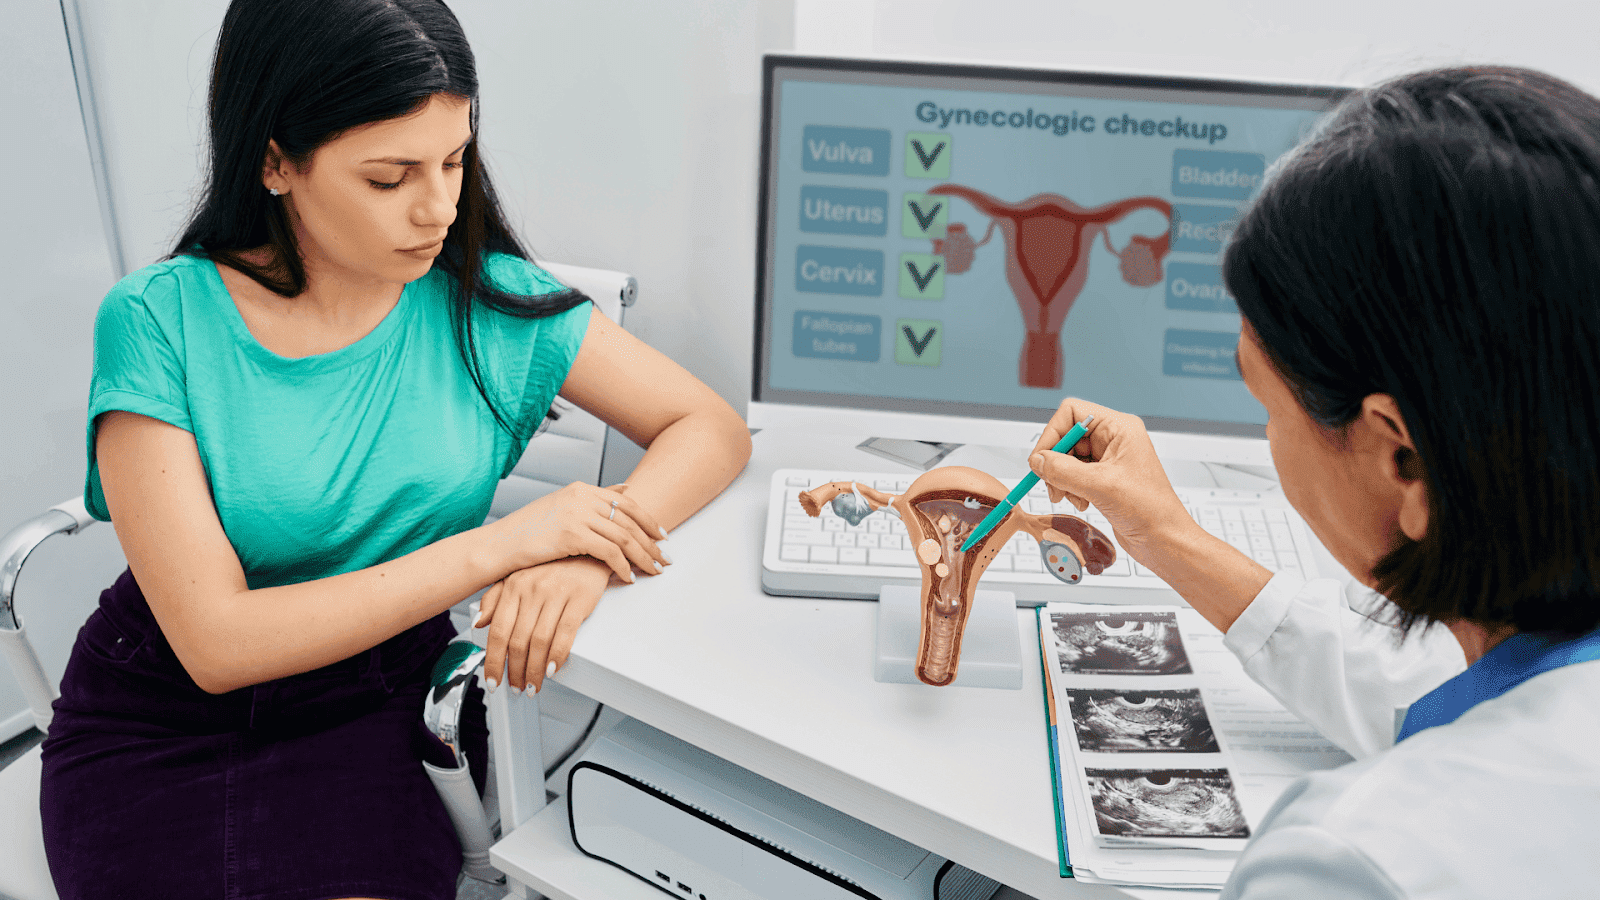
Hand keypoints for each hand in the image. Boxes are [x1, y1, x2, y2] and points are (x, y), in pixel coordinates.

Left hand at [473, 556, 611, 693]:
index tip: (493, 680)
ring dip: (535, 670)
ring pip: (539, 642)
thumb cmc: (554, 565)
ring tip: (533, 685)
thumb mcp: (519, 574)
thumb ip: (496, 597)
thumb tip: (479, 622)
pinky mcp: (580, 598)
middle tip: (516, 687)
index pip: (498, 631)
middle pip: (518, 640)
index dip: (494, 661)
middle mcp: (532, 588)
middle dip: (515, 671)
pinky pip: (565, 634)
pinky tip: (553, 669)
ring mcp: (557, 593)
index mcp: (514, 584)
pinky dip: (558, 656)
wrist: (590, 549)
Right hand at [491, 482, 667, 580]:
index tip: (662, 536)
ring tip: (653, 570)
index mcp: (582, 489)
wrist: (500, 544)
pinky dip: (622, 567)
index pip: (627, 502)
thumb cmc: (529, 532)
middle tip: (665, 558)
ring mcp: (577, 514)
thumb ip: (592, 500)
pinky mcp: (572, 534)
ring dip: (642, 556)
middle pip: (630, 520)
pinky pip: (609, 552)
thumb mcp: (563, 506)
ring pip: (624, 537)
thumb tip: (625, 490)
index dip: (648, 520)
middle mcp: (582, 497)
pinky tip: (628, 578)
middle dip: (651, 541)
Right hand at [1027, 398, 1195, 562]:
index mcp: (1120, 428)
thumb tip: (1037, 460)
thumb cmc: (1150, 510)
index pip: (1072, 412)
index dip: (1053, 434)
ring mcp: (1109, 459)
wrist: (1164, 539)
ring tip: (1069, 497)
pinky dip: (1069, 488)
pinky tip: (1081, 502)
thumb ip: (1062, 470)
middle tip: (1052, 484)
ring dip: (1061, 478)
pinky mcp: (1105, 478)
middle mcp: (1114, 439)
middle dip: (1056, 462)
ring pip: (1067, 457)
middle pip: (1067, 437)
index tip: (1042, 459)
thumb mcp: (1100, 486)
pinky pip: (1074, 474)